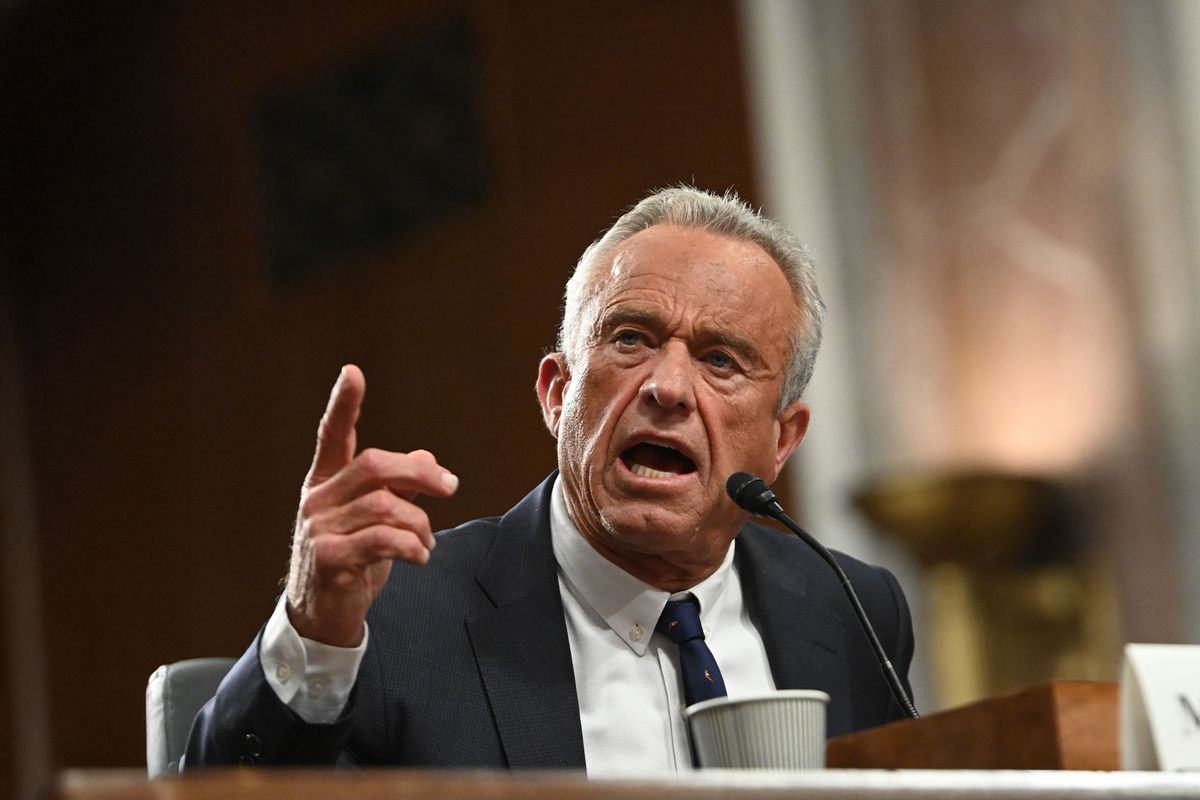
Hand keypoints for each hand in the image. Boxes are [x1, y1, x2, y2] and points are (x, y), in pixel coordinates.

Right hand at [285, 365, 457, 646]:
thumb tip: (427, 459)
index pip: (332, 435)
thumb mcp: (378, 520)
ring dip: (419, 524)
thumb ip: (399, 487)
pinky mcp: (328, 558)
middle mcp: (317, 500)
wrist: (322, 617)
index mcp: (326, 483)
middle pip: (374, 465)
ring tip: (426, 543)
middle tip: (449, 488)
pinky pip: (381, 539)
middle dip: (419, 474)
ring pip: (385, 505)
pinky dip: (411, 545)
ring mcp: (318, 529)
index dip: (342, 404)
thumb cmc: (352, 561)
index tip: (352, 372)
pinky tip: (420, 556)